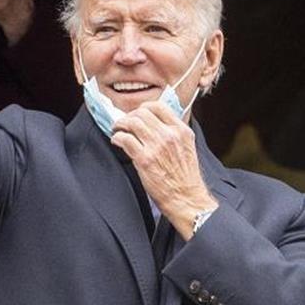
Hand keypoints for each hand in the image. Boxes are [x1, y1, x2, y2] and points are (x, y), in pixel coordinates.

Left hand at [110, 100, 217, 240]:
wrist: (187, 199)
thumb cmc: (185, 177)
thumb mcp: (186, 147)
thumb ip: (173, 133)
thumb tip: (154, 123)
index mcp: (181, 131)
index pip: (158, 106)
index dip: (143, 108)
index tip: (137, 113)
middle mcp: (169, 135)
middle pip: (142, 112)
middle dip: (129, 116)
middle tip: (124, 123)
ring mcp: (157, 146)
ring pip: (132, 122)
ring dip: (120, 124)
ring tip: (117, 130)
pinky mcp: (144, 159)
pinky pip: (125, 139)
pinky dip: (117, 137)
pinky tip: (117, 141)